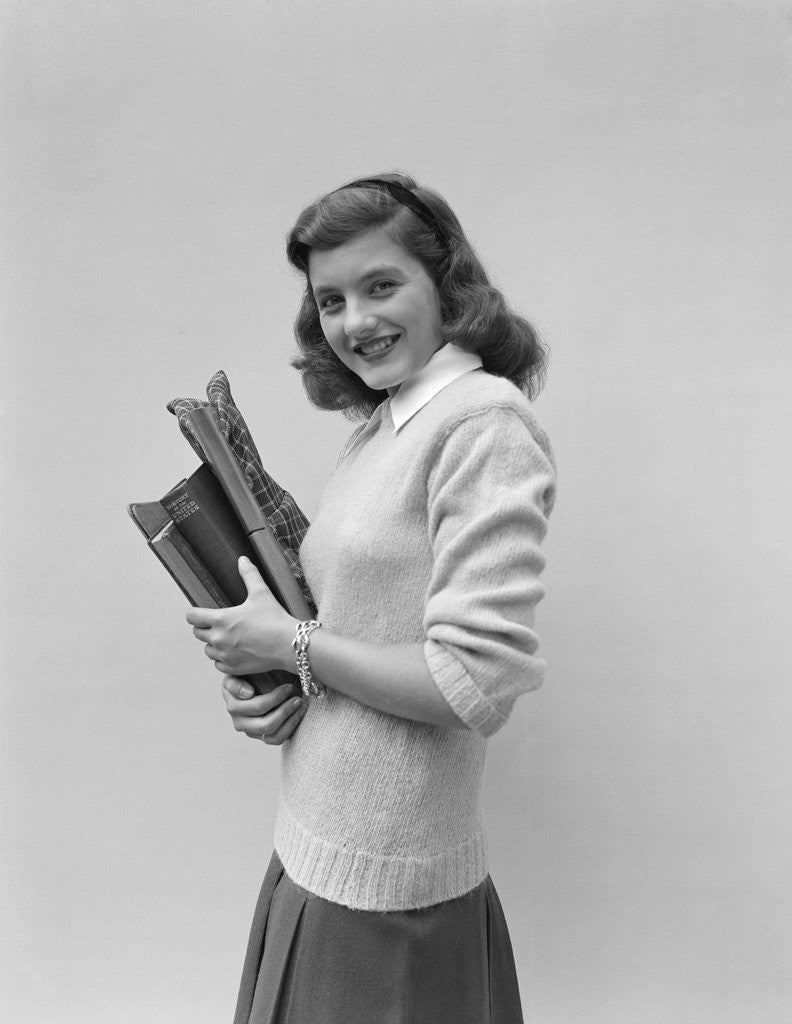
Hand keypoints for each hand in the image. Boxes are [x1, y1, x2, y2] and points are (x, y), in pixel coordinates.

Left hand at [186, 557, 295, 675]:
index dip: (195, 613)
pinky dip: (223, 659)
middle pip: (198, 633)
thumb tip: (243, 559)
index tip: (202, 613)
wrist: (288, 645)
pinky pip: (218, 665)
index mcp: (221, 619)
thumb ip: (249, 575)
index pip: (192, 617)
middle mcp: (218, 639)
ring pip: (207, 650)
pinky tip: (234, 652)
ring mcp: (224, 656)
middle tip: (220, 624)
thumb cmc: (274, 618)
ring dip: (214, 644)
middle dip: (205, 628)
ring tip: (229, 638)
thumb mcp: (261, 593)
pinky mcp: (233, 668)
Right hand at [222, 676, 306, 744]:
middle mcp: (235, 711)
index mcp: (230, 689)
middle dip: (276, 700)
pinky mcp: (262, 735)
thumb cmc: (264, 669)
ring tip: (299, 701)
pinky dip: (291, 726)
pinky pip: (276, 738)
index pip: (234, 688)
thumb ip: (250, 668)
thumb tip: (249, 694)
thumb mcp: (256, 664)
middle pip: (254, 709)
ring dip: (286, 715)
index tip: (262, 685)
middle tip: (291, 688)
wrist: (274, 680)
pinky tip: (300, 712)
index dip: (245, 688)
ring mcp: (248, 726)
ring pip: (267, 728)